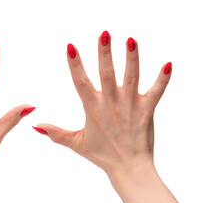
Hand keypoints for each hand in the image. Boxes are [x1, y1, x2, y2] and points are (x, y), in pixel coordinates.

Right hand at [35, 31, 201, 202]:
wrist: (128, 168)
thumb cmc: (102, 155)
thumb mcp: (76, 143)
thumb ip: (55, 133)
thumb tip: (35, 126)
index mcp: (93, 110)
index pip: (81, 83)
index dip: (75, 65)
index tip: (70, 46)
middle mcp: (111, 105)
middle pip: (107, 75)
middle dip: (105, 53)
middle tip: (104, 33)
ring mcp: (130, 107)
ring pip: (131, 79)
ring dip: (132, 59)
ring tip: (131, 40)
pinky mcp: (146, 112)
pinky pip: (156, 93)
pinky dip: (163, 79)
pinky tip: (168, 64)